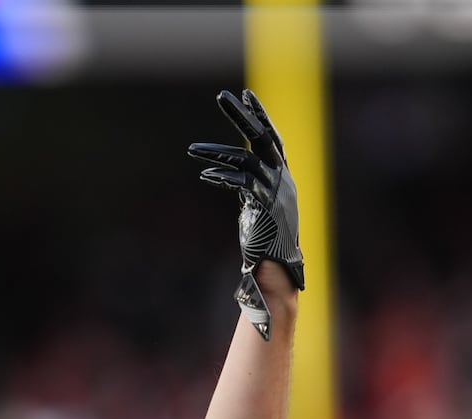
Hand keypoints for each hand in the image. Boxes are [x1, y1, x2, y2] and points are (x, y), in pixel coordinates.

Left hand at [188, 89, 303, 340]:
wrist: (277, 270)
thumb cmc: (265, 241)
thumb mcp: (257, 205)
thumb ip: (248, 184)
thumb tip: (227, 171)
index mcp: (282, 175)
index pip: (272, 137)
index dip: (259, 115)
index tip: (244, 95)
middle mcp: (282, 178)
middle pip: (263, 137)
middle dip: (242, 116)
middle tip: (222, 96)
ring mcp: (275, 191)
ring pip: (246, 159)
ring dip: (217, 153)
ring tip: (190, 150)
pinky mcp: (265, 206)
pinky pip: (243, 183)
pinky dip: (222, 176)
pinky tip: (203, 175)